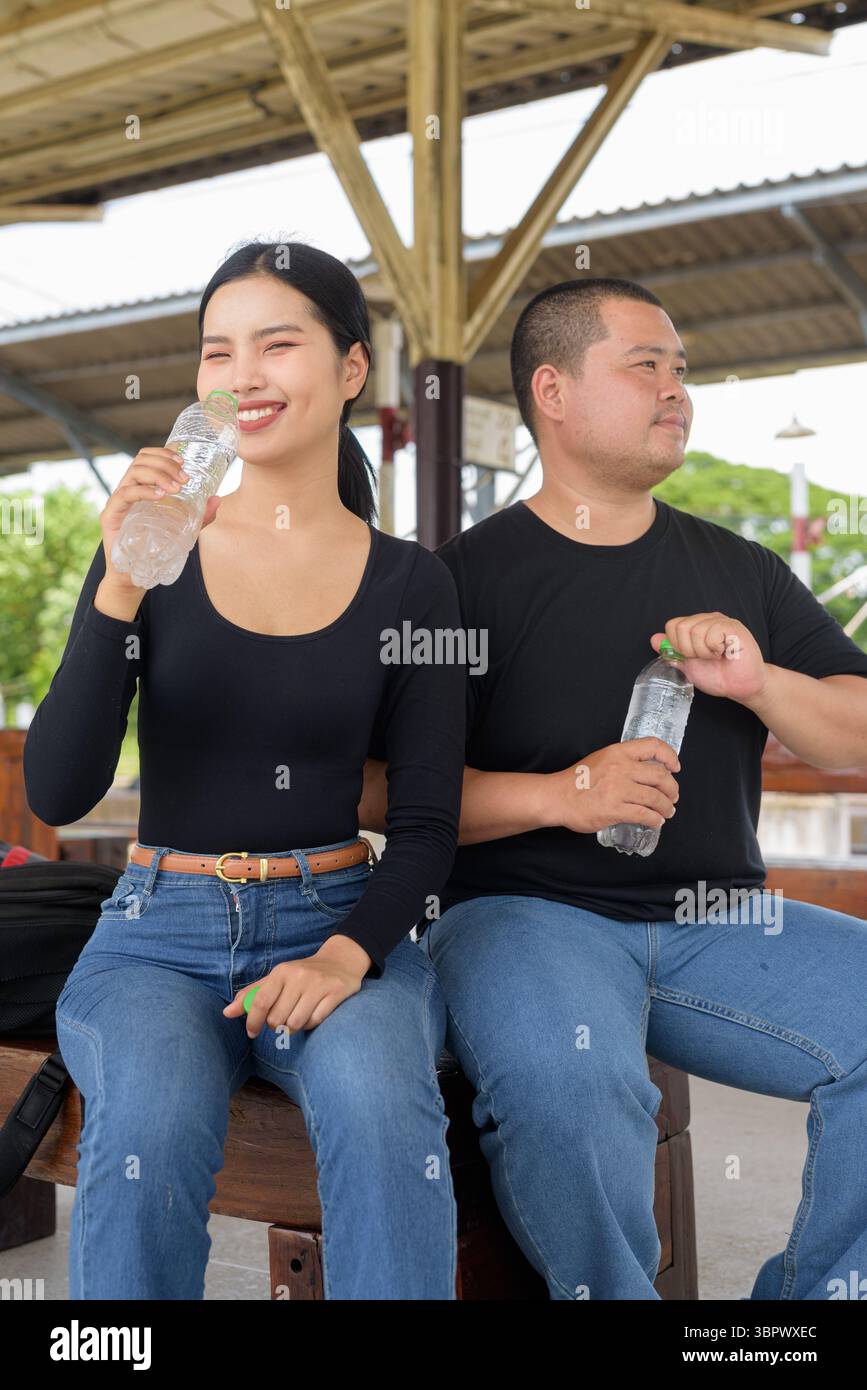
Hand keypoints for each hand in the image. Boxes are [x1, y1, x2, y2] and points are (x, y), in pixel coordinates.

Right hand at [100, 446, 222, 593]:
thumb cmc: (155, 549)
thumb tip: (216, 499)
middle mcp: (127, 489)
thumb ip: (199, 516)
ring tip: (176, 489)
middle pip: (140, 460)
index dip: (163, 453)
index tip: (182, 462)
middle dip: (165, 464)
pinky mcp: (111, 515)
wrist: (133, 576)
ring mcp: (117, 501)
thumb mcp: (182, 530)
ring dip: (158, 475)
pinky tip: (160, 497)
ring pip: (133, 473)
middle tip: (184, 479)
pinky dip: (145, 492)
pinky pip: (125, 494)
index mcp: (140, 487)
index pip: (146, 457)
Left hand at [222, 937, 370, 1036]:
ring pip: (296, 1023)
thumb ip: (252, 995)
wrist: (340, 960)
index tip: (252, 1033)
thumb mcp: (277, 978)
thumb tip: (227, 1013)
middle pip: (277, 1018)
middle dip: (277, 1025)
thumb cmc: (302, 974)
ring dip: (294, 1027)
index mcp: (281, 972)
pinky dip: (311, 1024)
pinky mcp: (336, 992)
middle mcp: (299, 976)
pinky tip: (313, 1014)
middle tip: (283, 1018)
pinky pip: (315, 1021)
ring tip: (298, 1016)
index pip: (260, 1002)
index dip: (253, 1022)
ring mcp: (318, 985)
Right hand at [546, 737, 680, 833]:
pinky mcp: (614, 809)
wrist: (557, 797)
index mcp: (618, 753)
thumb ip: (623, 762)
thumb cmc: (577, 780)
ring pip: (655, 798)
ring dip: (666, 807)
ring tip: (667, 812)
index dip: (669, 756)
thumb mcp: (601, 759)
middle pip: (660, 776)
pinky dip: (655, 820)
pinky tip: (656, 822)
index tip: (675, 767)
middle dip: (672, 789)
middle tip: (673, 797)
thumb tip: (646, 773)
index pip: (653, 746)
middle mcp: (621, 768)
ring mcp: (618, 789)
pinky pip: (644, 815)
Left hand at [650, 613, 766, 701]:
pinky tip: (725, 652)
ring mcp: (720, 621)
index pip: (672, 626)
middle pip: (681, 627)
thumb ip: (672, 652)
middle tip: (706, 657)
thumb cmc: (718, 676)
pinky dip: (715, 648)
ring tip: (716, 656)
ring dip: (704, 651)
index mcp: (695, 626)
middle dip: (689, 650)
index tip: (691, 657)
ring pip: (695, 631)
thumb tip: (654, 639)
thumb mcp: (688, 666)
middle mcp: (706, 619)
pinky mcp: (733, 626)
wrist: (741, 686)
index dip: (677, 646)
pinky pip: (712, 633)